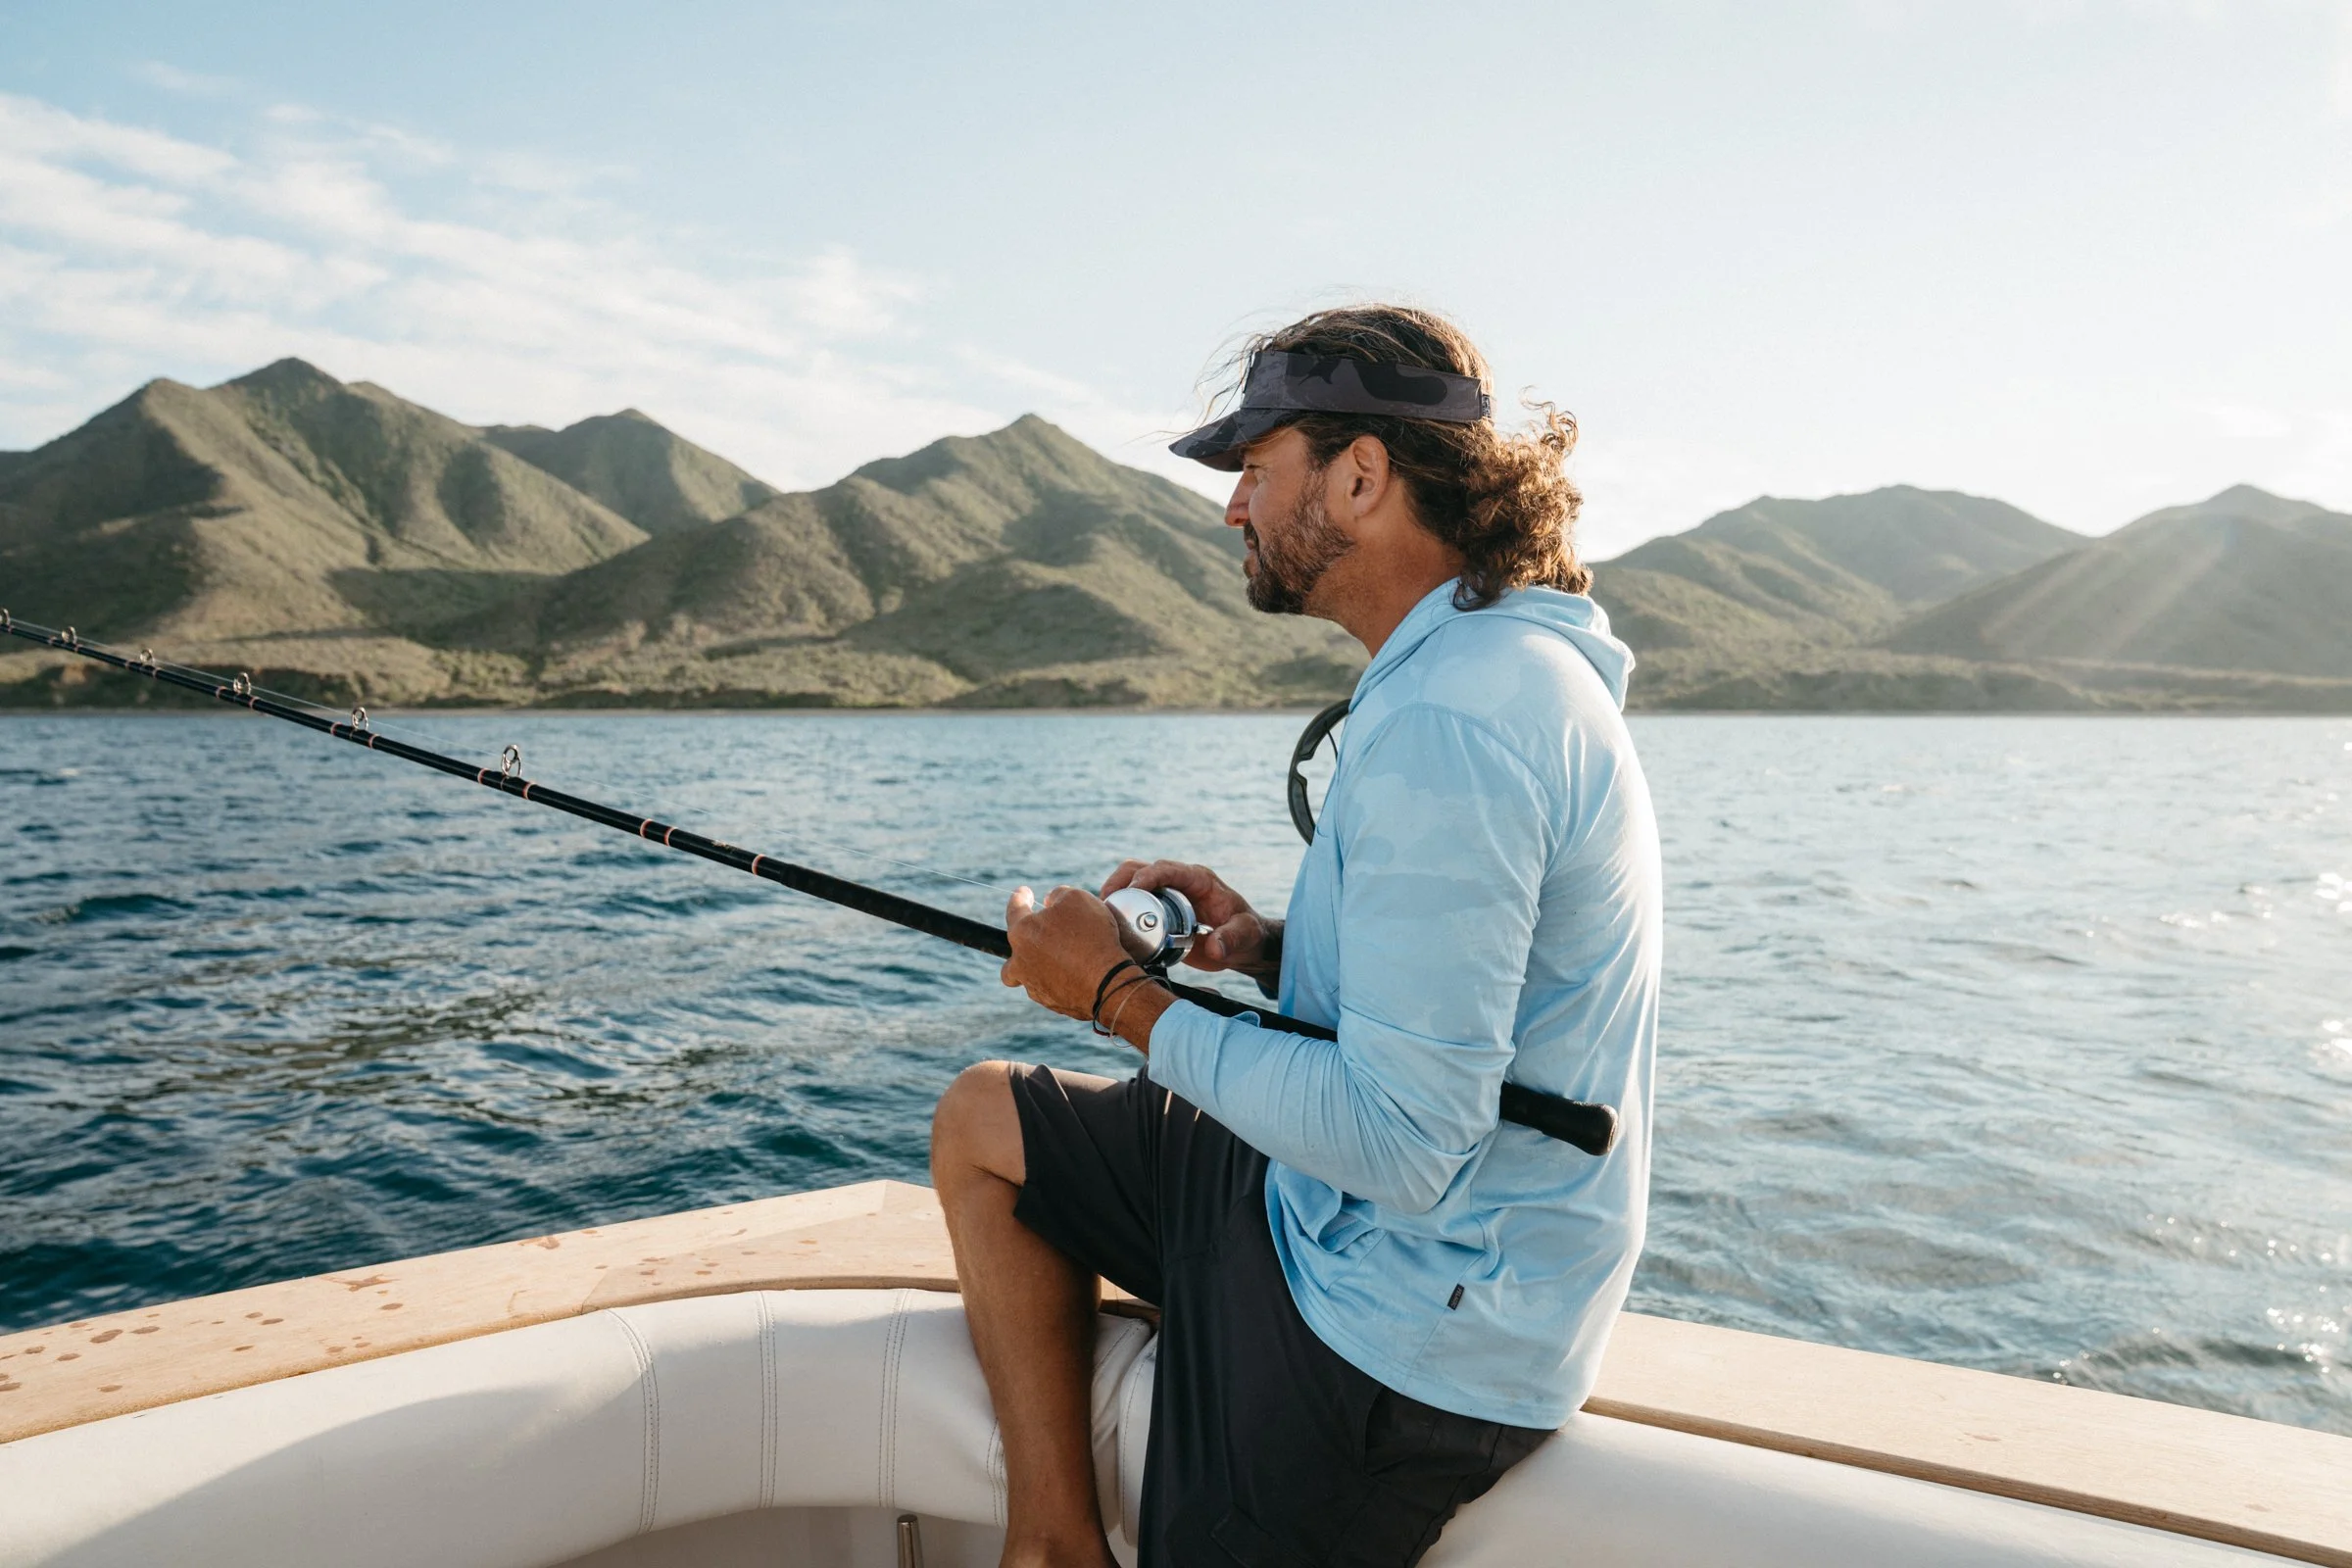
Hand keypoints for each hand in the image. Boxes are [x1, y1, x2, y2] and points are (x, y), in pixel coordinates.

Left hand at [1000, 884, 1133, 1022]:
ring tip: (1060, 957)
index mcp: (1022, 933)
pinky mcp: (1051, 1002)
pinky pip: (1049, 988)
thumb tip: (1050, 901)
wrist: (1108, 982)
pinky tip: (1075, 973)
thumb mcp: (1077, 898)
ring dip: (1039, 964)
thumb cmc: (1091, 936)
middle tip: (1040, 935)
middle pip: (1012, 950)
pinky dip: (1058, 980)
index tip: (1024, 893)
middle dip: (1022, 941)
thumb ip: (1058, 894)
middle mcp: (1021, 962)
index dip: (1019, 898)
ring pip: (1028, 974)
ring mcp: (1034, 985)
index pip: (1014, 910)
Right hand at [1099, 860, 1278, 984]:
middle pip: (1139, 868)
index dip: (1147, 875)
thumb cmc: (1247, 934)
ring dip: (1112, 894)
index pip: (1167, 868)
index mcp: (1198, 879)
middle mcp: (1177, 882)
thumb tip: (1213, 948)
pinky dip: (1115, 910)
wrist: (1243, 945)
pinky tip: (1105, 926)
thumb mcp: (1245, 936)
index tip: (1131, 890)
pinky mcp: (1156, 911)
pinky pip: (1130, 903)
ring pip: (1129, 883)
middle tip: (1105, 904)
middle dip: (1118, 881)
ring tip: (1099, 916)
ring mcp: (1165, 895)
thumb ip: (1231, 940)